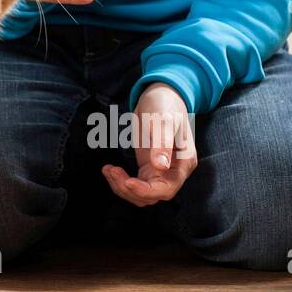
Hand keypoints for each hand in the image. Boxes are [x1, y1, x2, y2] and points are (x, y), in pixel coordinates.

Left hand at [102, 83, 197, 205]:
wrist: (160, 96)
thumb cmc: (165, 105)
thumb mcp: (163, 121)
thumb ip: (162, 144)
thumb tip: (161, 167)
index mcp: (183, 164)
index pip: (167, 189)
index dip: (146, 191)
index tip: (127, 182)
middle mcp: (174, 172)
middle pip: (152, 196)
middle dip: (129, 189)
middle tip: (111, 171)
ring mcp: (160, 171)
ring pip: (141, 194)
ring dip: (122, 187)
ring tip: (108, 170)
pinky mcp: (148, 168)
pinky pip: (135, 184)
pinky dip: (121, 181)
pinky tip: (109, 170)